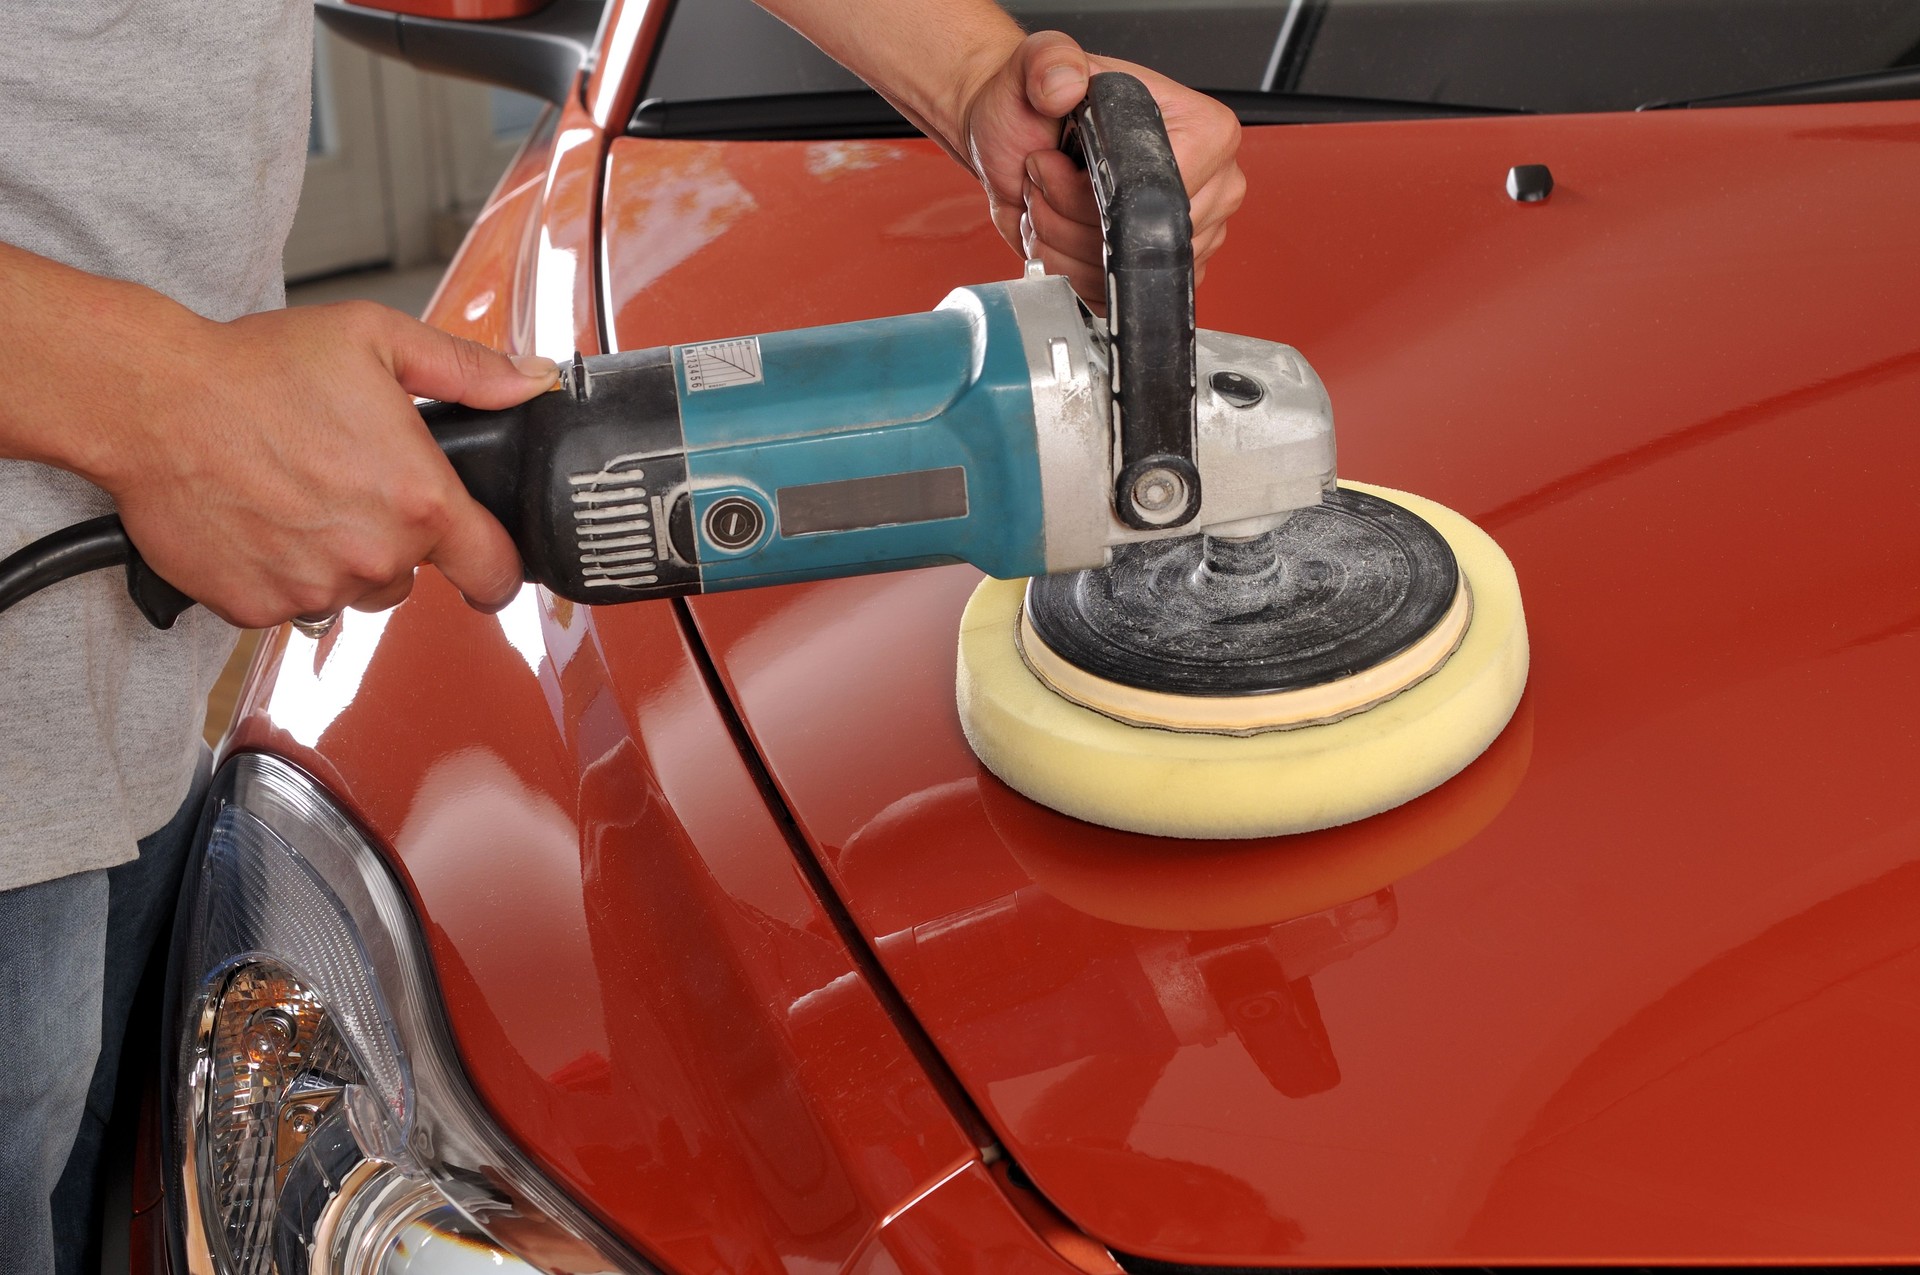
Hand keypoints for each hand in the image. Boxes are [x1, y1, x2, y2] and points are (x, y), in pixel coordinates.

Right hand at [101, 302, 555, 628]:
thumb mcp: (379, 341)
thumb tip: (530, 382)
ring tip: (298, 495)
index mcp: (420, 501)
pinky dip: (280, 570)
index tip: (486, 562)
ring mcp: (313, 589)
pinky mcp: (255, 607)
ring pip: (352, 590)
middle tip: (348, 483)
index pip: (495, 572)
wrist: (153, 402)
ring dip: (337, 557)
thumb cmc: (257, 369)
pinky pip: (289, 601)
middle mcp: (374, 557)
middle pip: (412, 574)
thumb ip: (467, 370)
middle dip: (393, 537)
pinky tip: (260, 517)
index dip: (498, 568)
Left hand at [958, 30, 1243, 305]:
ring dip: (1063, 244)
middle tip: (1046, 181)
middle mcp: (1212, 187)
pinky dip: (1069, 270)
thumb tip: (1064, 83)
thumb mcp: (1039, 67)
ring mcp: (1191, 236)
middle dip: (1069, 218)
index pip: (1159, 192)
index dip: (1092, 192)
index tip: (1058, 165)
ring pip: (1118, 271)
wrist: (1022, 137)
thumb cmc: (1042, 106)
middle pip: (1138, 239)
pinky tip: (1058, 234)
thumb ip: (1050, 63)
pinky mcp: (1158, 273)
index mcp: (1207, 131)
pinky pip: (1111, 293)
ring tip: (1050, 203)